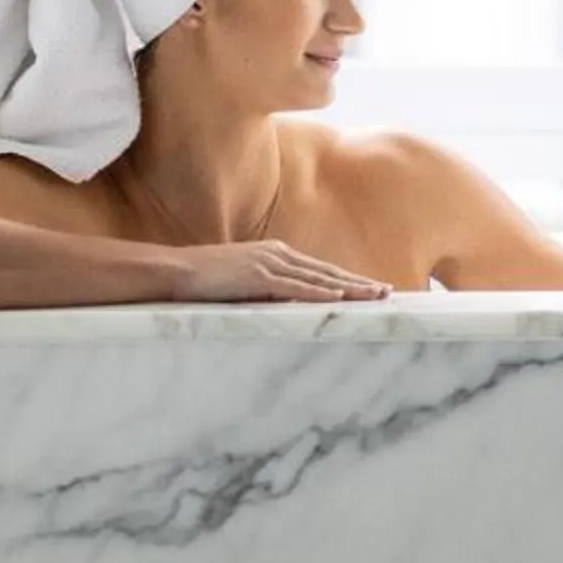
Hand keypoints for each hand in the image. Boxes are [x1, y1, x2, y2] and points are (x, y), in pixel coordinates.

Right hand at [177, 240, 391, 302]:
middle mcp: (278, 255)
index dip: (347, 279)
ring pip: (318, 277)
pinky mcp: (257, 277)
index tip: (371, 288)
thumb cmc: (205, 281)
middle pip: (327, 271)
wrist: (176, 271)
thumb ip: (268, 292)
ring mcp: (268, 264)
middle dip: (358, 282)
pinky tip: (337, 296)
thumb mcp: (244, 285)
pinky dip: (317, 291)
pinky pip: (293, 287)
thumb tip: (290, 307)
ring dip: (348, 287)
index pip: (320, 270)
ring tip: (374, 296)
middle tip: (386, 292)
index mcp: (276, 256)